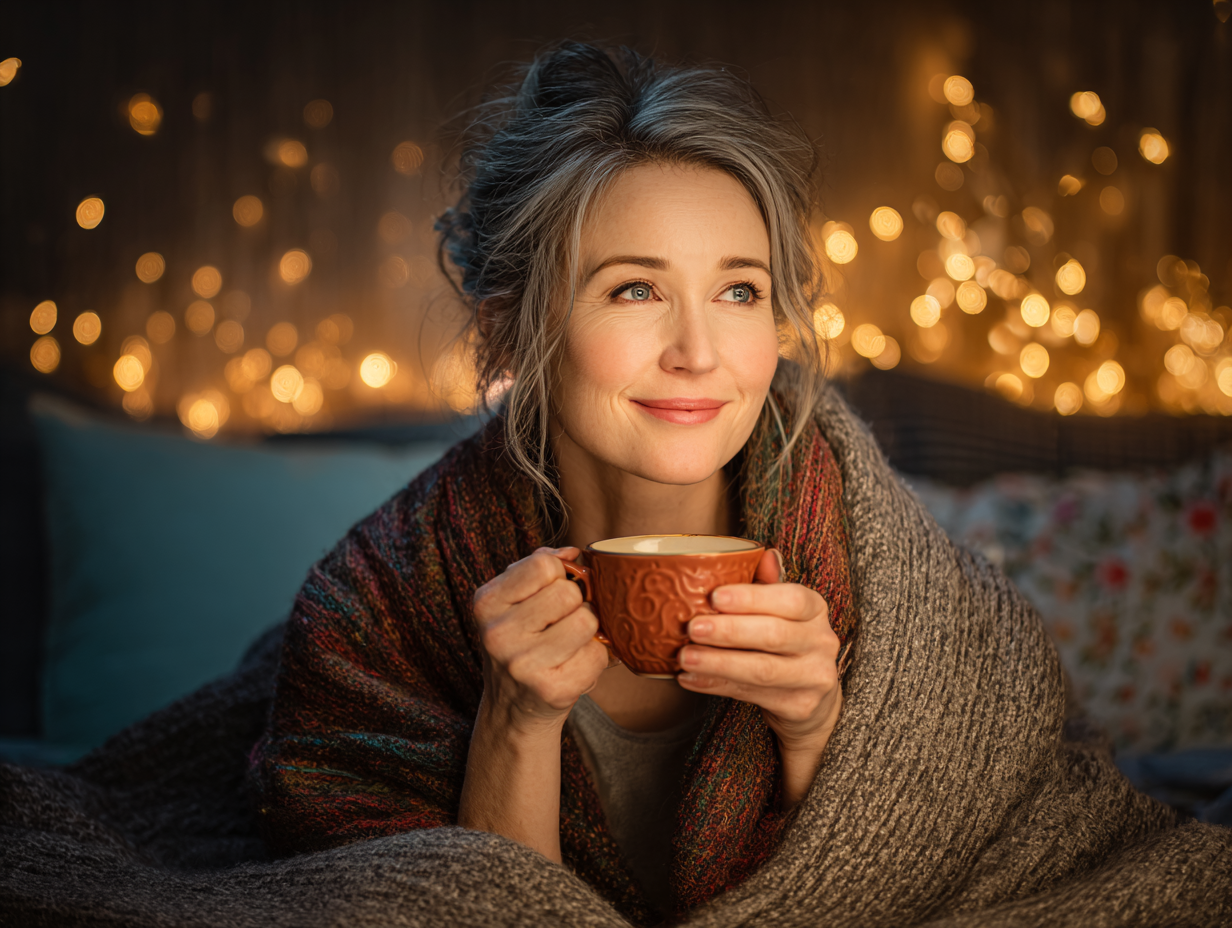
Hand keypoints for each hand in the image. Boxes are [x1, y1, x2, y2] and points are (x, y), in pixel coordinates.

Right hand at [471, 547, 609, 737]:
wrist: (512, 709)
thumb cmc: (521, 644)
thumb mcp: (514, 602)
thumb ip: (538, 567)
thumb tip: (573, 552)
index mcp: (486, 603)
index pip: (544, 565)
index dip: (559, 576)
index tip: (551, 594)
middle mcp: (498, 634)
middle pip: (569, 593)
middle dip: (575, 604)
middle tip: (562, 623)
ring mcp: (523, 665)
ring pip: (587, 620)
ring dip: (587, 631)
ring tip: (569, 644)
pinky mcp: (551, 690)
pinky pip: (597, 654)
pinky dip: (593, 659)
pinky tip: (572, 666)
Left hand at [678, 548, 841, 762]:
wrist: (813, 698)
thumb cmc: (785, 644)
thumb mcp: (781, 611)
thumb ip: (768, 584)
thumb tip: (764, 554)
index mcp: (815, 609)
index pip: (790, 599)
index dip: (751, 598)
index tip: (715, 596)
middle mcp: (821, 642)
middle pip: (773, 635)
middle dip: (729, 631)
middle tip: (692, 628)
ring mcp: (814, 677)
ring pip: (762, 670)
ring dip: (718, 663)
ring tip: (685, 657)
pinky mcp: (800, 706)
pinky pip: (751, 695)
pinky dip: (716, 686)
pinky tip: (690, 679)